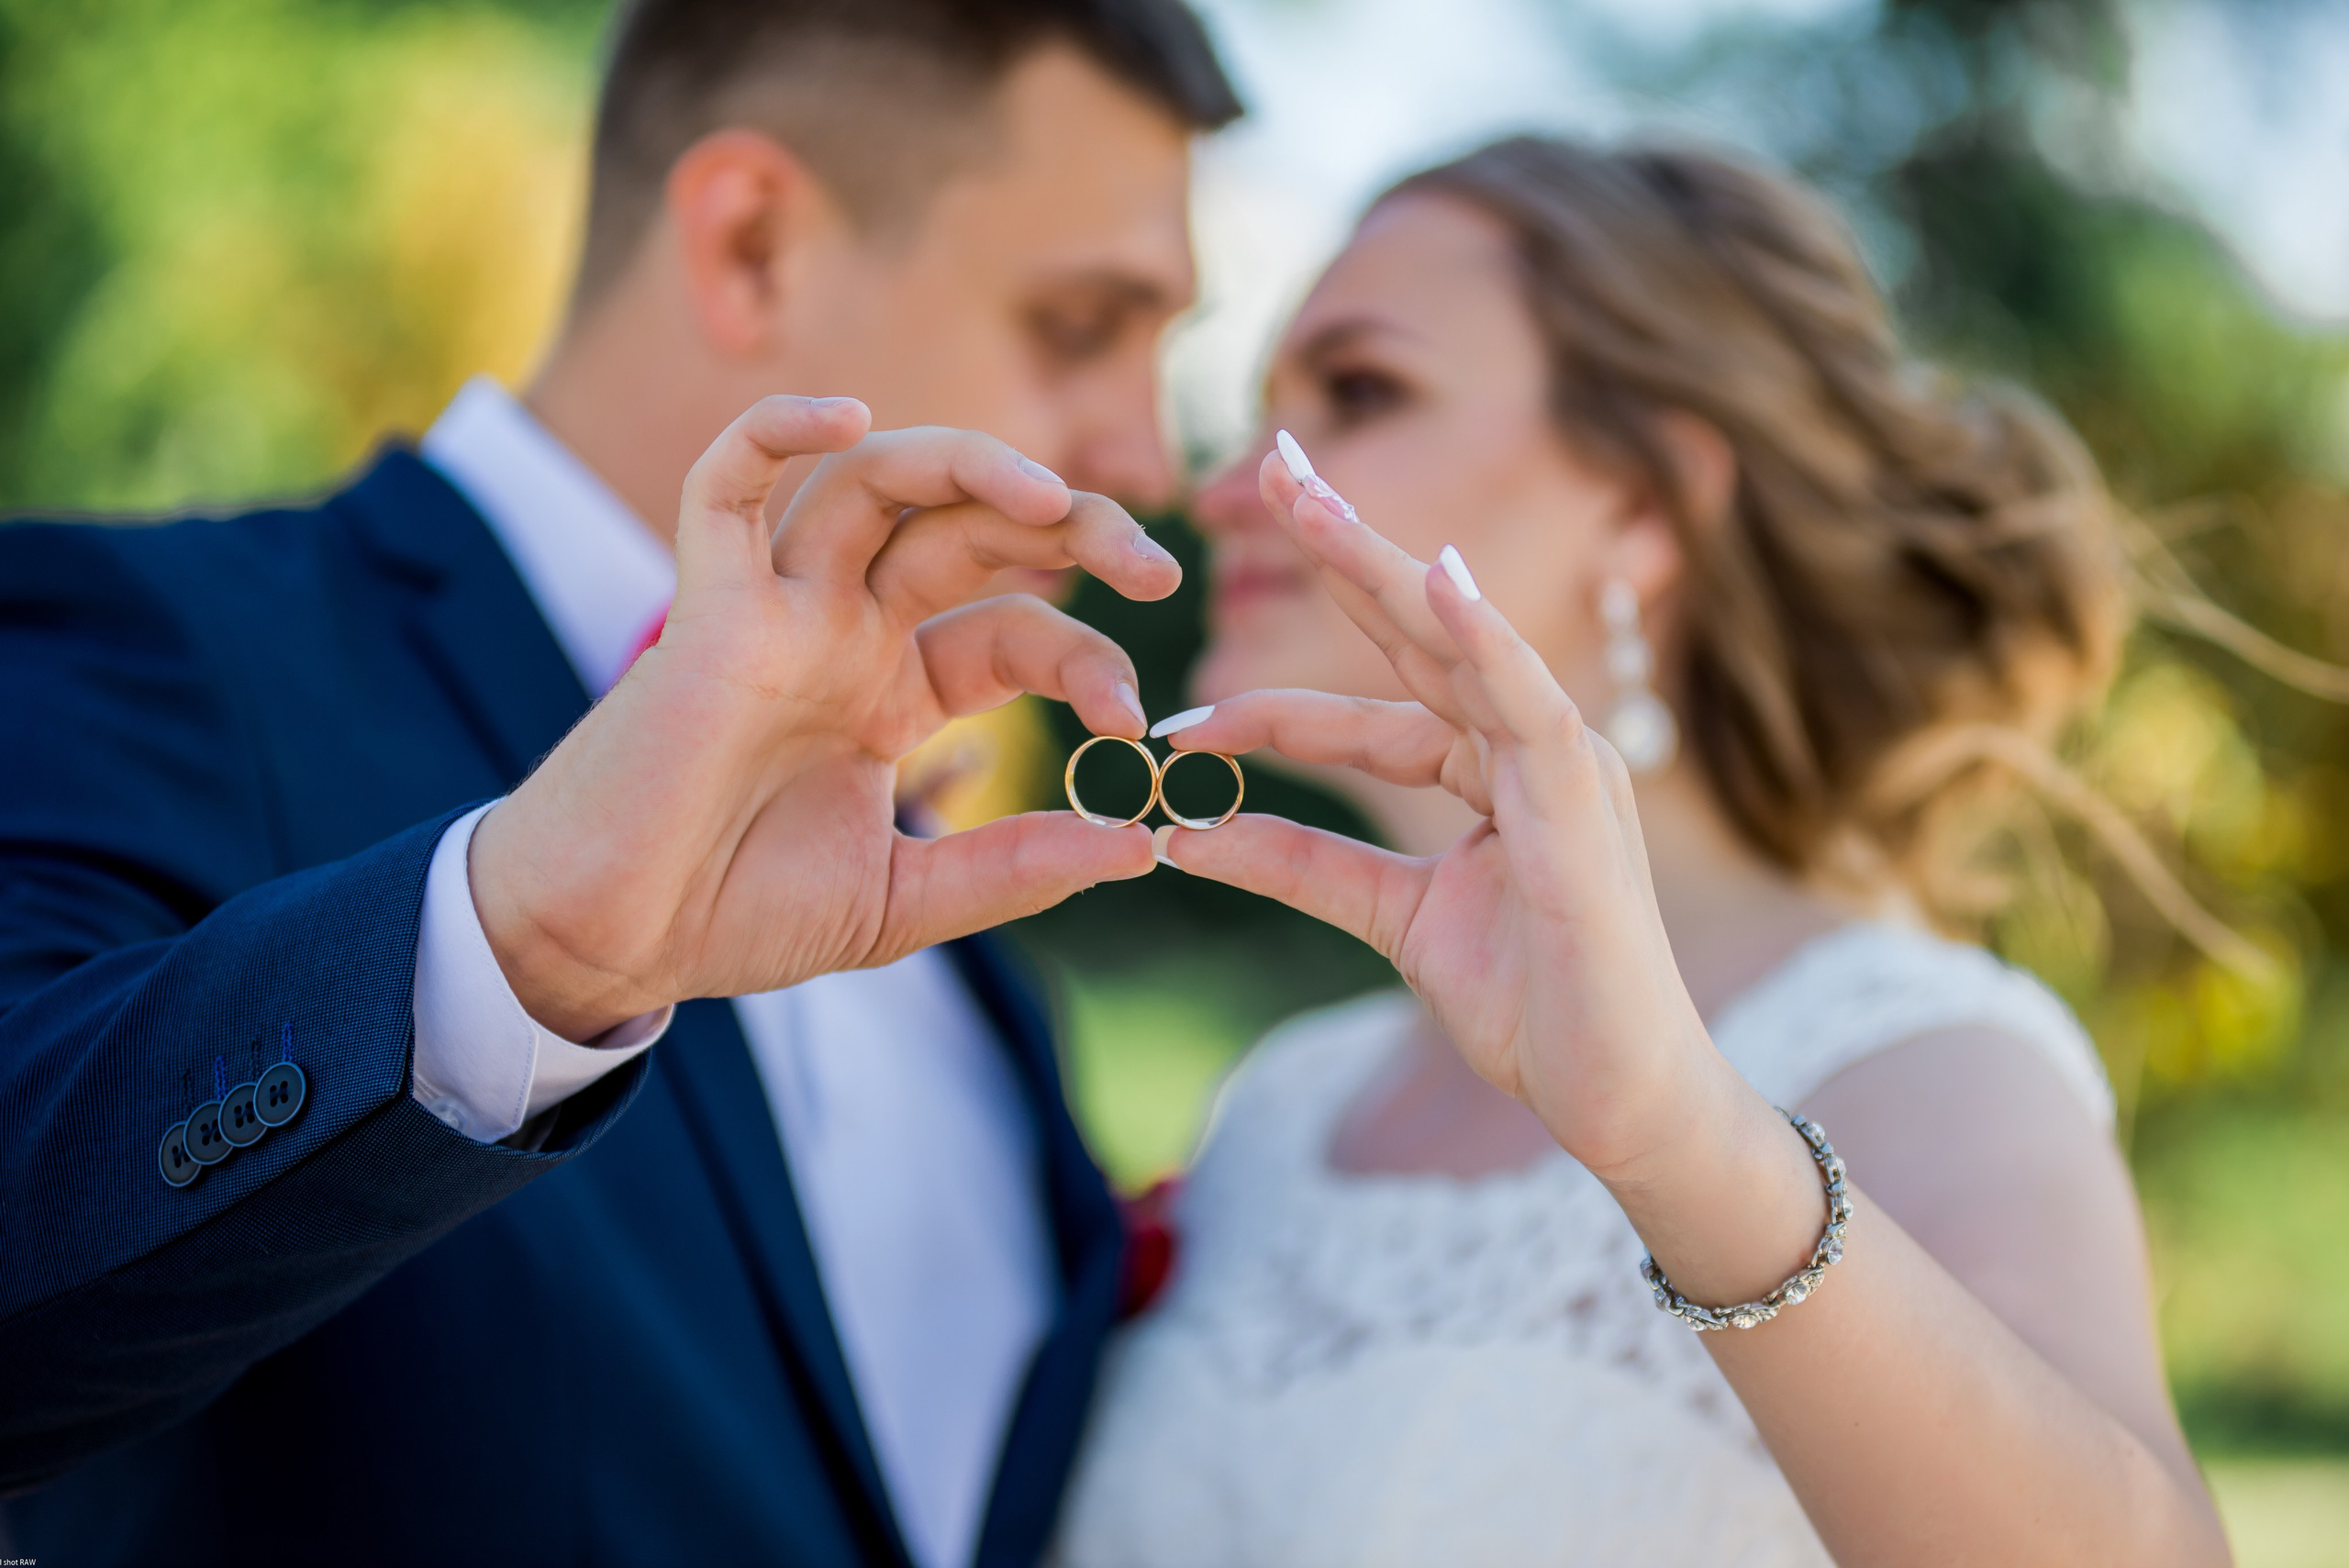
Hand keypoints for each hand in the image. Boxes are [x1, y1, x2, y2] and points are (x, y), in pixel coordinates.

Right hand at [470, 397, 1175, 1039]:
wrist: (611, 941)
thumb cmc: (737, 915)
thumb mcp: (903, 900)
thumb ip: (1012, 868)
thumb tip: (1137, 847)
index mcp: (894, 690)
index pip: (1016, 628)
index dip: (1088, 657)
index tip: (1135, 724)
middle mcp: (845, 631)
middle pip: (968, 529)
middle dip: (1070, 528)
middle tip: (1155, 567)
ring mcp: (777, 610)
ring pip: (871, 483)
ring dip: (966, 465)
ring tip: (1050, 496)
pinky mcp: (703, 612)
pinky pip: (722, 488)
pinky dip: (772, 431)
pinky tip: (844, 416)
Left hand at [1155, 454, 1734, 1185]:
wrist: (1619, 1097)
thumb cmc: (1532, 1005)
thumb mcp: (1390, 920)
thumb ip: (1300, 867)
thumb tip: (1185, 833)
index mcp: (1483, 769)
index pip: (1362, 709)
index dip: (1269, 706)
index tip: (1176, 716)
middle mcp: (1523, 744)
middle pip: (1415, 629)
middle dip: (1340, 546)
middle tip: (1269, 462)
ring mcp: (1559, 762)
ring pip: (1458, 641)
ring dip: (1383, 562)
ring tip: (1309, 493)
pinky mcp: (1584, 800)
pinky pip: (1528, 704)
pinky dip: (1484, 640)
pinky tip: (1435, 581)